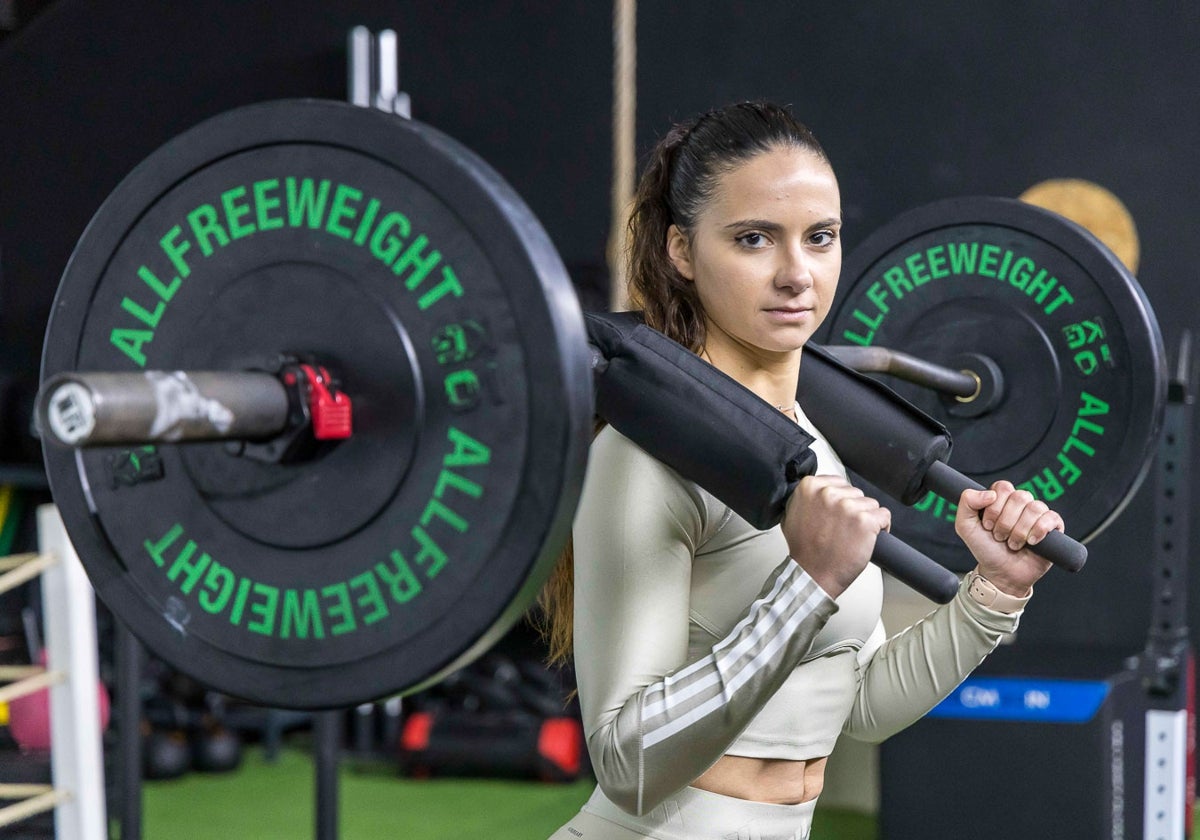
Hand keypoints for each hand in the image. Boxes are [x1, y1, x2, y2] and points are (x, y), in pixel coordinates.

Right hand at [782, 476, 889, 598]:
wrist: (813, 574)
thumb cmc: (804, 550)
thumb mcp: (791, 515)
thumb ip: (805, 498)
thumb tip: (817, 490)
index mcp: (810, 487)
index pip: (839, 483)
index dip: (841, 499)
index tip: (839, 513)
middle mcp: (829, 493)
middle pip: (855, 493)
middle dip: (853, 509)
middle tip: (843, 528)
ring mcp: (848, 506)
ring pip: (870, 504)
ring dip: (866, 519)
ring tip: (853, 535)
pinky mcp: (865, 520)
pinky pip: (884, 515)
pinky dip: (881, 527)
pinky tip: (869, 537)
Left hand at [955, 481, 1062, 595]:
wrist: (1001, 573)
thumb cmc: (985, 549)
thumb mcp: (965, 526)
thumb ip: (967, 502)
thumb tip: (990, 493)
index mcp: (1002, 499)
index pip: (1003, 487)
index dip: (994, 507)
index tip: (987, 525)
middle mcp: (1021, 504)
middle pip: (1020, 497)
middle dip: (1006, 522)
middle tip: (999, 537)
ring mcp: (1038, 515)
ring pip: (1035, 508)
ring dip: (1020, 530)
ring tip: (1013, 543)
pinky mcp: (1053, 527)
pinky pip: (1051, 518)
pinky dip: (1038, 531)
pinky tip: (1031, 542)